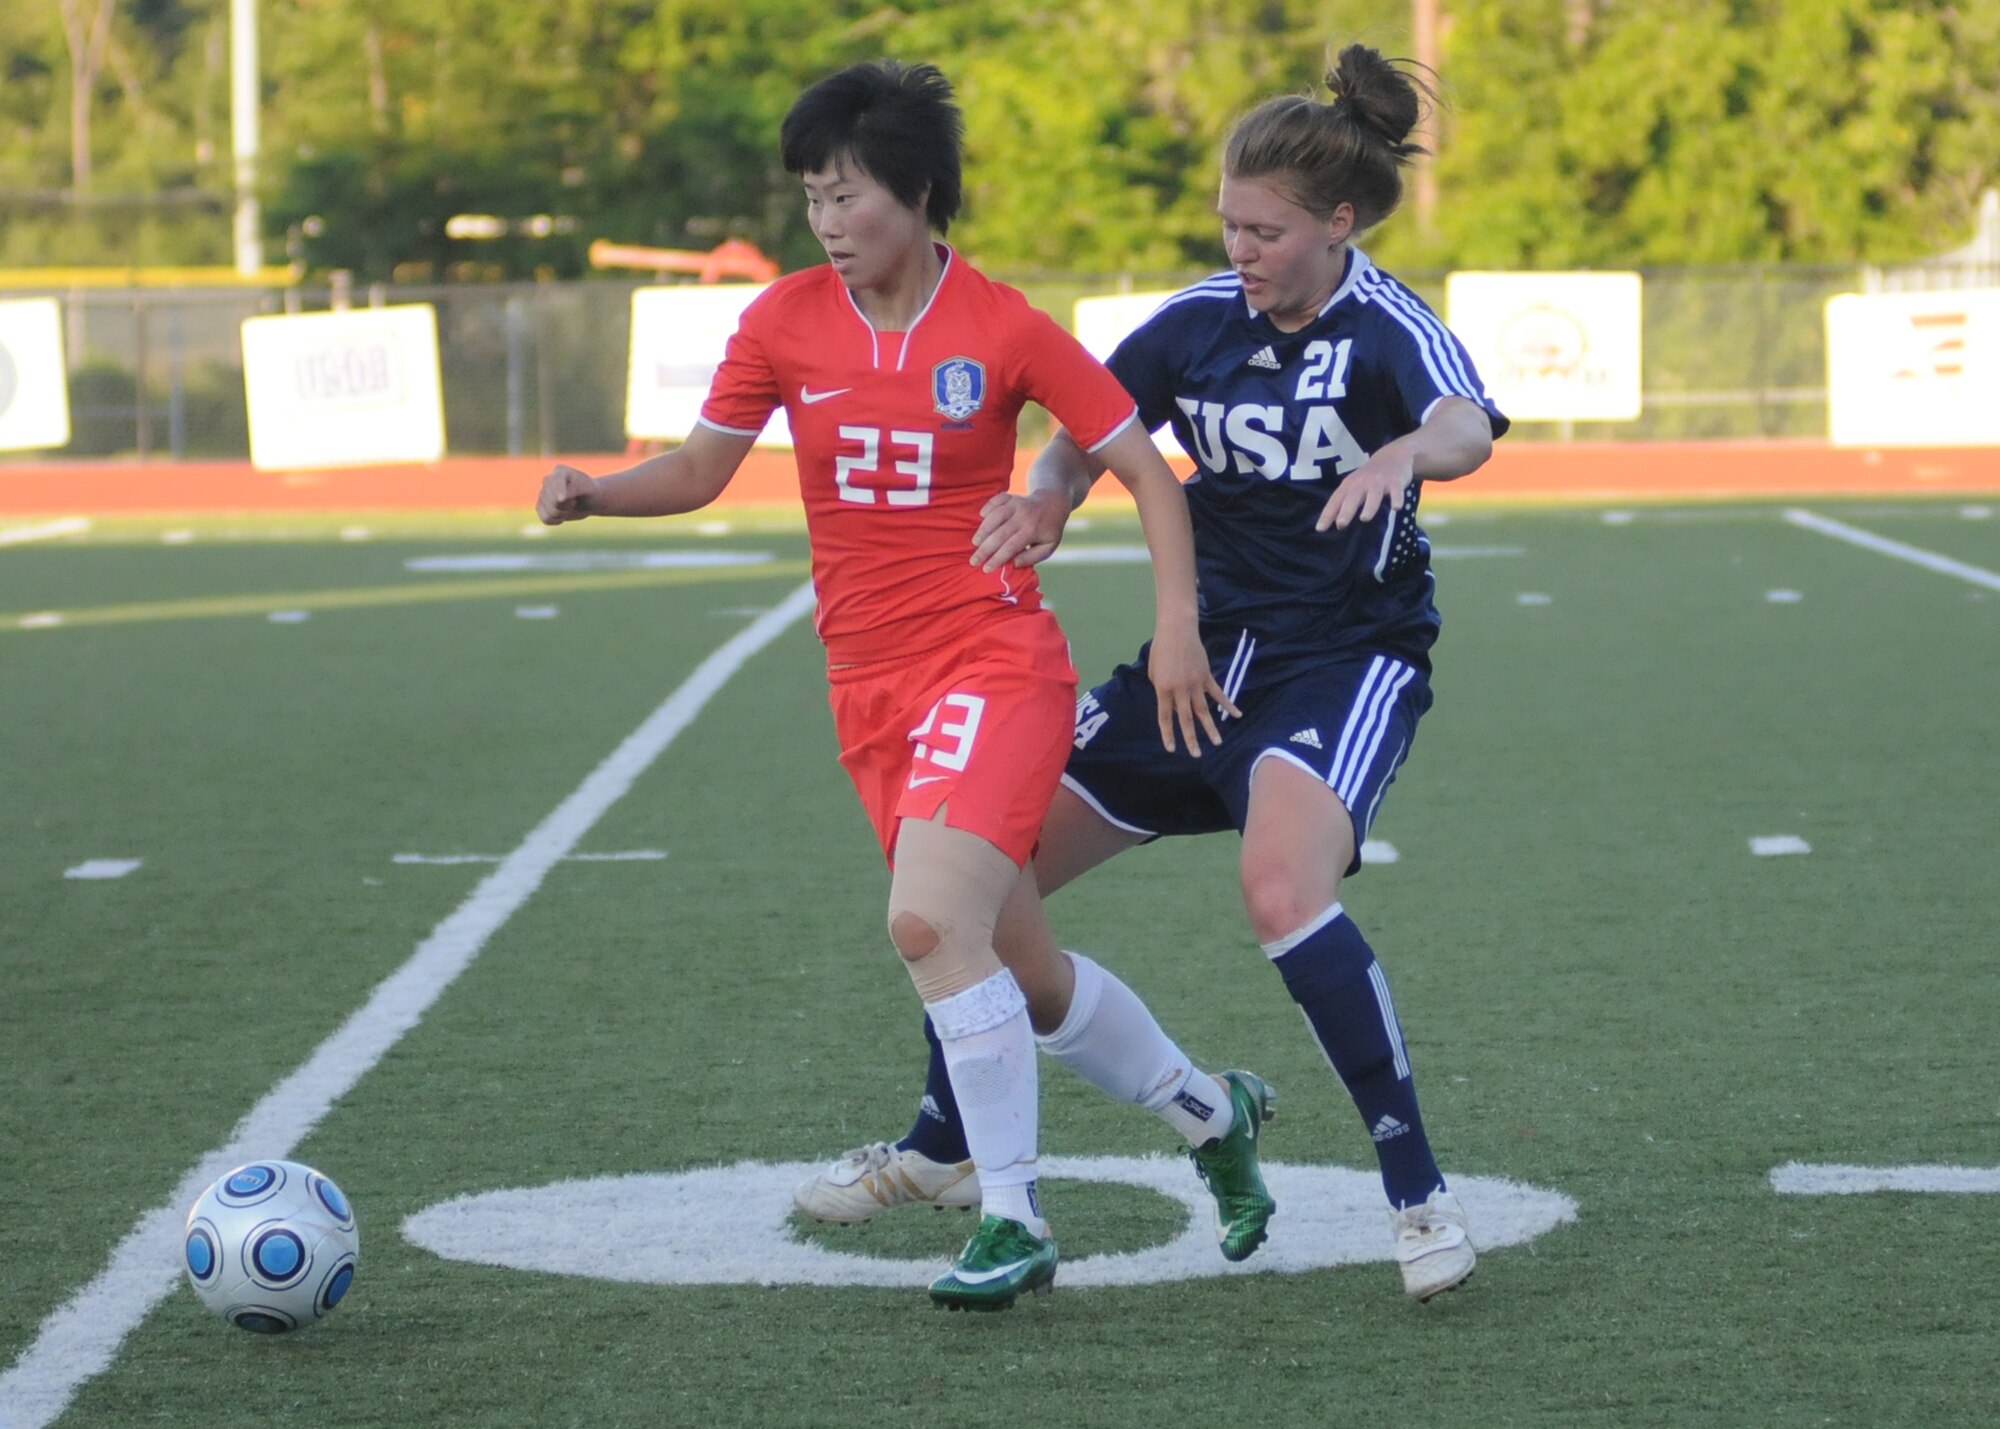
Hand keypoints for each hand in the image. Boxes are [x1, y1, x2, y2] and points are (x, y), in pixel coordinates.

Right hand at [537, 464, 598, 524]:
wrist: (589, 500)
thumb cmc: (589, 491)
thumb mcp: (587, 488)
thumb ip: (573, 490)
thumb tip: (559, 499)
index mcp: (560, 471)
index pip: (555, 482)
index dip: (559, 492)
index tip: (563, 499)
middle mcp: (548, 480)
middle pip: (553, 501)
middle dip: (567, 505)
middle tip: (574, 500)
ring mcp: (542, 493)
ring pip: (549, 512)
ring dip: (563, 513)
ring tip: (569, 506)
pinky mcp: (540, 506)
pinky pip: (545, 519)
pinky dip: (556, 521)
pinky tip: (562, 515)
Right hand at [971, 489, 1069, 570]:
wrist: (1053, 503)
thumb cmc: (1049, 530)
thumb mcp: (1048, 547)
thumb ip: (1032, 557)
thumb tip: (1013, 563)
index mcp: (1032, 530)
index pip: (1011, 547)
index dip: (997, 558)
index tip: (986, 569)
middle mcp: (1023, 516)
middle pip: (1000, 534)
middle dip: (985, 549)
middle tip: (974, 561)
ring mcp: (1016, 504)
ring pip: (995, 516)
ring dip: (983, 530)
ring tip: (975, 543)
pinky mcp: (1010, 496)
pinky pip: (996, 500)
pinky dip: (987, 507)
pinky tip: (981, 517)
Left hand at [1146, 620, 1237, 754]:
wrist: (1177, 631)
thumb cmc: (1161, 650)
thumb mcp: (1153, 671)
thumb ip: (1161, 690)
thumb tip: (1172, 703)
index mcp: (1163, 690)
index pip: (1165, 717)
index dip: (1168, 734)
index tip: (1172, 749)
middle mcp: (1180, 690)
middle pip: (1187, 719)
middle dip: (1191, 738)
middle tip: (1196, 755)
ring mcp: (1195, 684)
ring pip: (1204, 711)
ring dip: (1211, 728)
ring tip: (1217, 743)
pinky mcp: (1206, 677)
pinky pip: (1218, 694)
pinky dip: (1228, 705)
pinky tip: (1236, 715)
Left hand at [1316, 447, 1414, 531]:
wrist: (1393, 455)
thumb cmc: (1369, 477)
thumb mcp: (1354, 485)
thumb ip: (1344, 502)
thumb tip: (1331, 524)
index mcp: (1349, 485)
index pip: (1336, 500)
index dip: (1328, 514)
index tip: (1320, 529)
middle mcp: (1362, 483)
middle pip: (1352, 498)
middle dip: (1346, 511)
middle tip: (1341, 525)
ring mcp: (1379, 482)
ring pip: (1373, 495)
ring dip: (1369, 507)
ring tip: (1364, 518)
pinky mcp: (1395, 482)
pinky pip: (1396, 492)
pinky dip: (1397, 499)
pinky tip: (1397, 508)